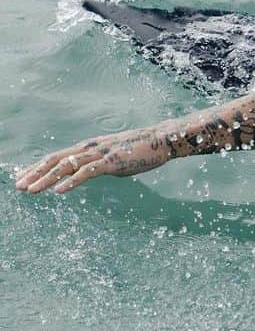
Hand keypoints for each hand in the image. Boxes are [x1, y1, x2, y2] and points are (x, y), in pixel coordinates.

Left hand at [15, 126, 175, 194]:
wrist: (161, 139)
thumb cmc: (139, 149)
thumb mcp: (113, 157)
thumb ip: (99, 164)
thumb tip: (91, 172)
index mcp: (88, 147)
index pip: (57, 157)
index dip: (38, 167)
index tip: (23, 178)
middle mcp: (89, 147)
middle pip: (55, 160)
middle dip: (35, 173)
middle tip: (18, 186)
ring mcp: (100, 153)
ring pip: (66, 166)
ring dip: (46, 179)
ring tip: (31, 190)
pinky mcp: (111, 161)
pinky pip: (87, 172)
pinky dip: (71, 181)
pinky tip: (58, 191)